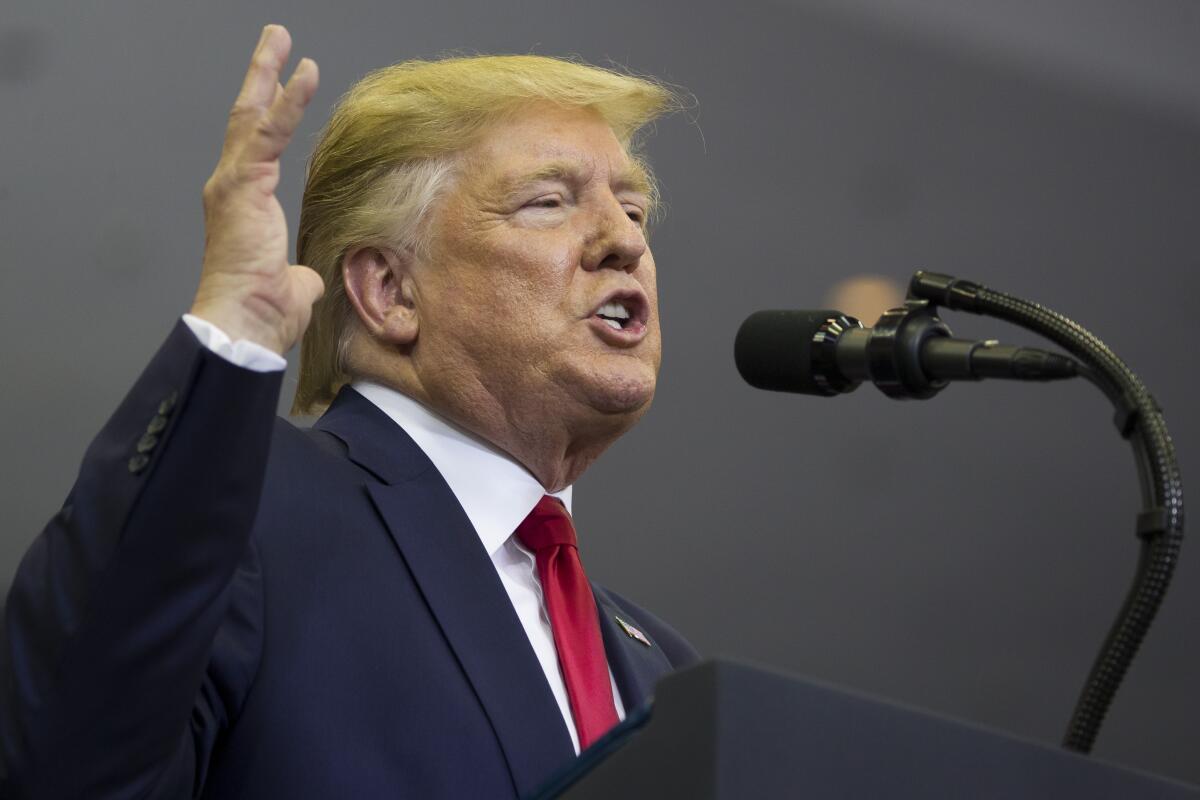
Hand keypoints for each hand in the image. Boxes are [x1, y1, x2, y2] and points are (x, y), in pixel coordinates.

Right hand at [190, 25, 323, 354]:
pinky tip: (304, 73)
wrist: (244, 324)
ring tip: (281, 37)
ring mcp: (233, 183)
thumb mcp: (292, 287)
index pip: (258, 147)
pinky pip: (268, 133)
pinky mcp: (242, 185)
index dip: (271, 112)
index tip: (285, 83)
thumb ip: (298, 274)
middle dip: (261, 76)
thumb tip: (305, 279)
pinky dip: (287, 102)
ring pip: (251, 115)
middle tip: (275, 40)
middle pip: (246, 119)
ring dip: (267, 72)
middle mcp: (231, 187)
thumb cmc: (263, 313)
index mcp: (242, 206)